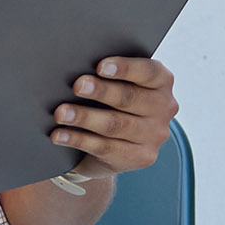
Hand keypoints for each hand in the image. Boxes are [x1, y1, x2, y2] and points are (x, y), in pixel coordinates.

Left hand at [53, 58, 175, 178]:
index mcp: (161, 81)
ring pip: (115, 125)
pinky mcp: (141, 157)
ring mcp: (155, 135)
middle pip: (129, 98)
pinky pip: (105, 148)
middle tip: (77, 86)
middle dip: (101, 91)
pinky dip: (78, 139)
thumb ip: (106, 75)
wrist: (114, 142)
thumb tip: (77, 68)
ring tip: (60, 113)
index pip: (148, 71)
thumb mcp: (116, 84)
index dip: (125, 68)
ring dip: (84, 117)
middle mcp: (164, 108)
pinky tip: (59, 135)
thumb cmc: (110, 101)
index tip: (100, 66)